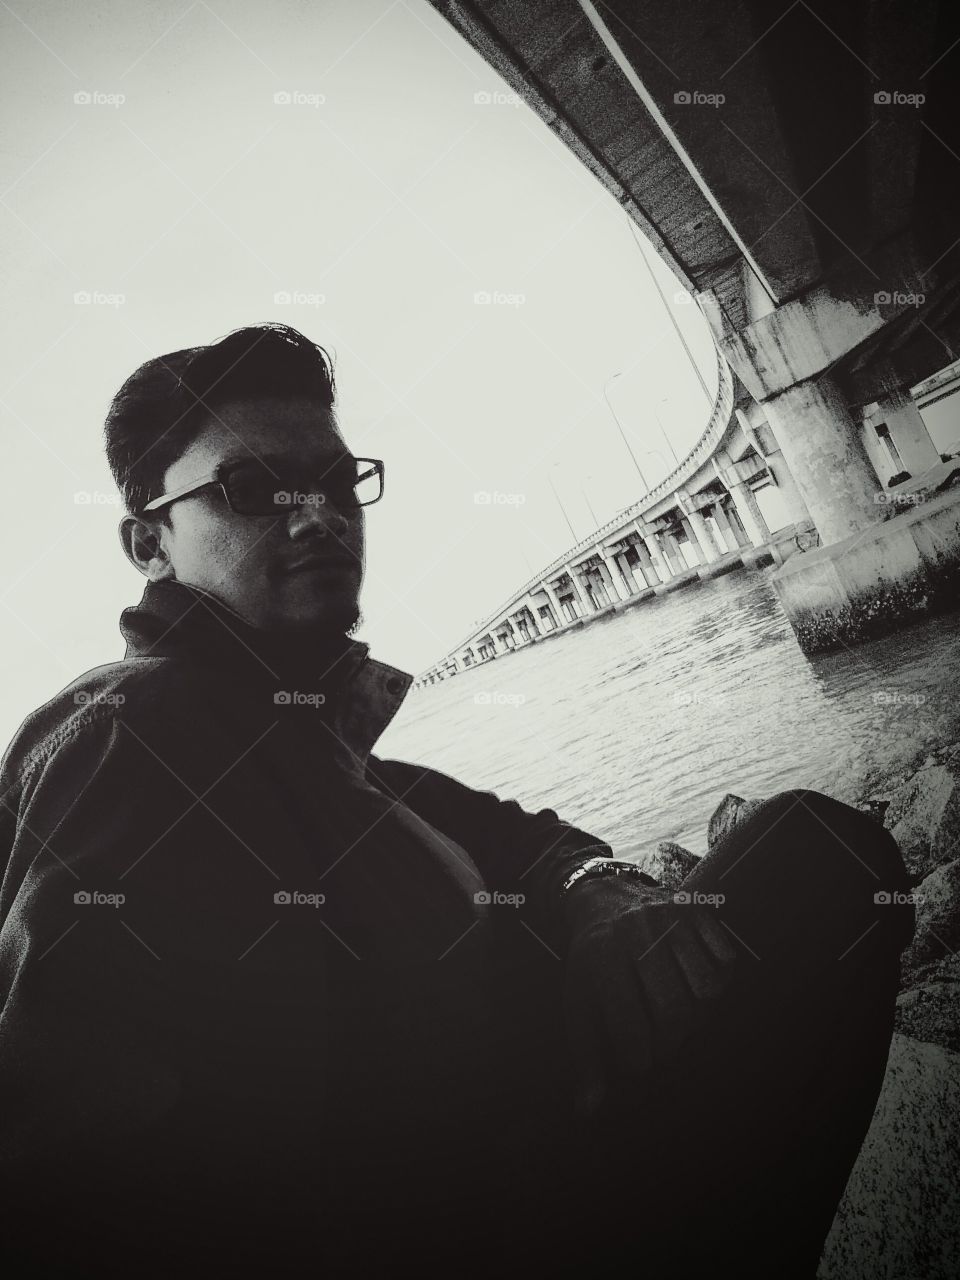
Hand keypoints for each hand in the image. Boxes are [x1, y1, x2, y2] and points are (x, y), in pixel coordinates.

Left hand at [559, 875, 738, 1115]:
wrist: (605, 899)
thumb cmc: (592, 964)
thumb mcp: (579, 1004)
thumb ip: (586, 1058)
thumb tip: (588, 1112)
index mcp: (602, 959)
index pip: (631, 1030)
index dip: (638, 1061)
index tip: (636, 1062)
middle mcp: (636, 935)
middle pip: (674, 1012)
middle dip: (671, 1043)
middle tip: (661, 1045)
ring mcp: (669, 919)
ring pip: (706, 990)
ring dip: (697, 1015)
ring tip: (678, 1015)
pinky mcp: (695, 911)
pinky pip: (726, 962)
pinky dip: (717, 983)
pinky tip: (692, 984)